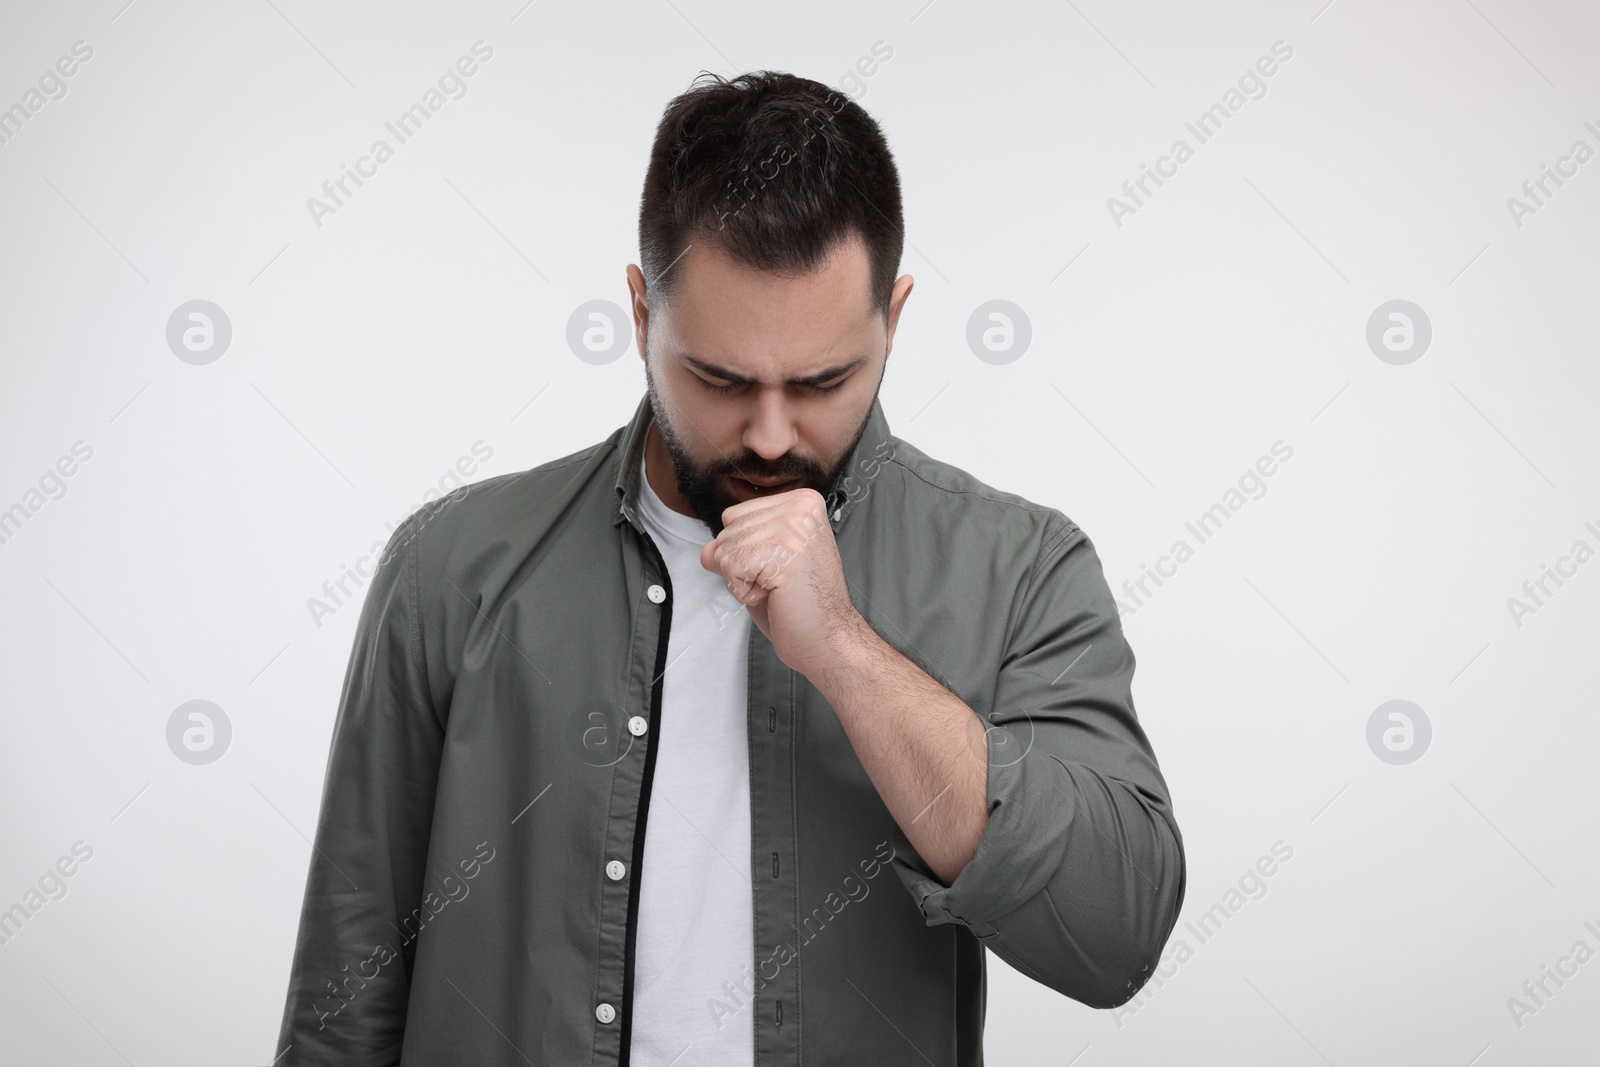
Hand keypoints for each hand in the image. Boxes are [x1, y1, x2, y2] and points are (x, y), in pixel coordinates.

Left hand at [699, 487, 864, 674]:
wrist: (828, 639)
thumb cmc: (801, 606)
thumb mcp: (763, 567)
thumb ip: (734, 550)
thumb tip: (707, 551)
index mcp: (801, 502)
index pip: (735, 515)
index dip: (746, 550)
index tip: (781, 568)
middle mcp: (800, 507)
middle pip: (728, 529)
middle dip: (742, 565)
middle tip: (781, 582)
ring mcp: (793, 525)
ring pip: (726, 549)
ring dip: (744, 580)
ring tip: (780, 589)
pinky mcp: (782, 549)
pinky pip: (731, 566)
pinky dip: (745, 591)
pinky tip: (776, 596)